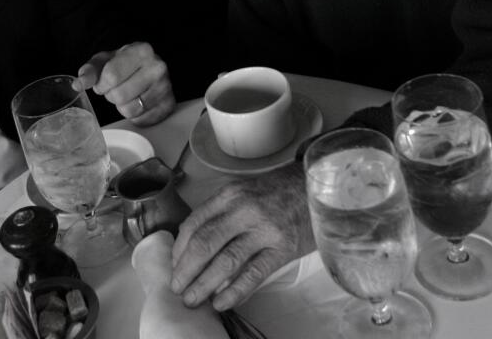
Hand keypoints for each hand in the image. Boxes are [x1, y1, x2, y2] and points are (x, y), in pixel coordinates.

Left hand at [75, 41, 173, 125]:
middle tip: (116, 89)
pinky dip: (135, 115)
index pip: (112, 75)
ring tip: (128, 95)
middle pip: (120, 95)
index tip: (103, 83)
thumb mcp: (104, 61)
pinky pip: (142, 120)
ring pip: (131, 110)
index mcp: (141, 51)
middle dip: (112, 96)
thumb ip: (90, 71)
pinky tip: (138, 102)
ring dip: (123, 106)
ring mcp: (166, 87)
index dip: (101, 84)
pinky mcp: (168, 105)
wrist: (147, 67)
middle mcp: (157, 67)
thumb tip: (79, 84)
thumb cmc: (123, 63)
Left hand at [170, 162, 312, 310]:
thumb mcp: (245, 192)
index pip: (195, 223)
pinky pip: (252, 274)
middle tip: (177, 288)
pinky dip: (234, 292)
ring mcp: (264, 230)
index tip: (173, 266)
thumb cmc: (279, 192)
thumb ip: (222, 213)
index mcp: (230, 196)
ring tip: (192, 300)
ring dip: (204, 284)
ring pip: (225, 261)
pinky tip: (221, 303)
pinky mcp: (282, 248)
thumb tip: (195, 244)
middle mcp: (243, 210)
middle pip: (204, 243)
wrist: (318, 188)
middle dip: (185, 270)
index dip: (179, 249)